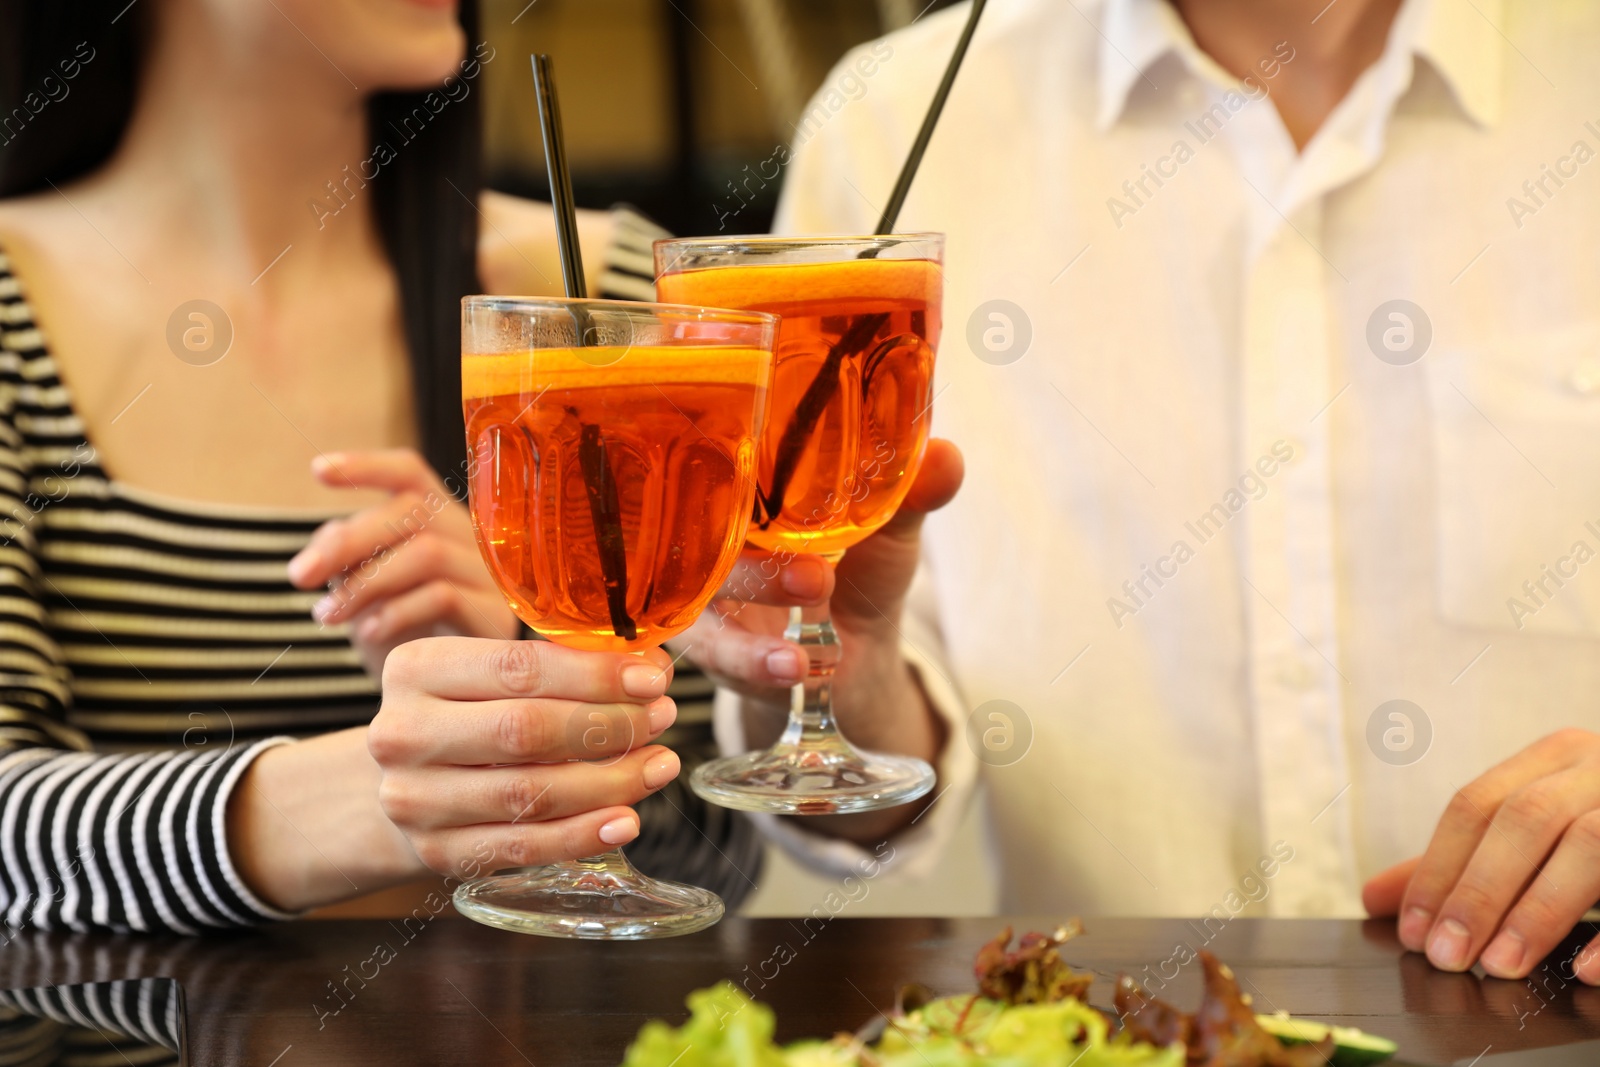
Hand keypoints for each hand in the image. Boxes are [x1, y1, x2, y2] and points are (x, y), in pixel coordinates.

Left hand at [287, 450, 518, 675]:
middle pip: (411, 512)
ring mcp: (489, 572)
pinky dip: (396, 612)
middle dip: (347, 542)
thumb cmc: (404, 628)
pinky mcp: (495, 613)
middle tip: (298, 576)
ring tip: (328, 615)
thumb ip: (346, 557)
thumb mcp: (365, 587)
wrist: (448, 689)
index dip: (366, 466)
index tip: (318, 471)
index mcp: (436, 517)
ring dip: (366, 583)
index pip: (409, 473)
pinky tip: (368, 633)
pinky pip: (444, 596)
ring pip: (427, 553)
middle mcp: (469, 535)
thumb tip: (324, 543)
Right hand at [370, 637, 680, 875]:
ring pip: (529, 793)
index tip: (651, 678)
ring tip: (658, 765)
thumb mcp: (492, 674)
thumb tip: (652, 665)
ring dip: (609, 781)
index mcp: (416, 668)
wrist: (407, 781)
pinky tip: (626, 820)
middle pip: (525, 730)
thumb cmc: (468, 714)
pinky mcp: (437, 852)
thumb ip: (563, 664)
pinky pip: (523, 847)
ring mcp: (414, 799)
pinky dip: (582, 835)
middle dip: (608, 726)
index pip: (519, 667)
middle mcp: (403, 733)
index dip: (595, 674)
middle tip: (660, 718)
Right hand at [676, 439, 963, 752]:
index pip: (722, 463)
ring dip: (752, 626)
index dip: (734, 463)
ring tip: (800, 652)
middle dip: (757, 562)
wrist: (856, 654)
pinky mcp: (712, 646)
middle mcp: (715, 537)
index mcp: (752, 492)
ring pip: (704, 600)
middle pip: (705, 533)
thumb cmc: (862, 571)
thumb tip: (946, 458)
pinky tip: (797, 669)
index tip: (768, 472)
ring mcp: (706, 592)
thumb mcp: (890, 531)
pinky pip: (718, 655)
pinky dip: (756, 665)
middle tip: (816, 577)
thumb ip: (910, 494)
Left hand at [1362, 728, 1599, 983]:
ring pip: (1591, 843)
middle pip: (1526, 819)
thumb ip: (1464, 859)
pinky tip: (1588, 967)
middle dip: (1479, 891)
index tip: (1412, 930)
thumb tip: (1377, 899)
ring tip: (1500, 963)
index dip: (1437, 867)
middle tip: (1447, 955)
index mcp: (1557, 757)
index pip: (1476, 804)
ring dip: (1539, 909)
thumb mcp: (1541, 824)